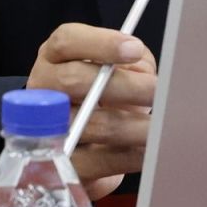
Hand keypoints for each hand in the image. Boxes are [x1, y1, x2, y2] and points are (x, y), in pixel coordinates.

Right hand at [26, 23, 156, 200]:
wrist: (85, 144)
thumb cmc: (106, 96)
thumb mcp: (117, 70)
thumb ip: (132, 63)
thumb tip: (149, 75)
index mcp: (55, 58)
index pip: (68, 41)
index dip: (102, 43)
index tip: (134, 49)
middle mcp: (44, 90)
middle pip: (75, 80)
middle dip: (125, 86)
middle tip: (158, 91)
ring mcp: (47, 130)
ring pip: (91, 124)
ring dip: (134, 126)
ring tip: (162, 125)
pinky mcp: (65, 164)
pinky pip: (100, 160)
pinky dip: (132, 155)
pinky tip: (151, 149)